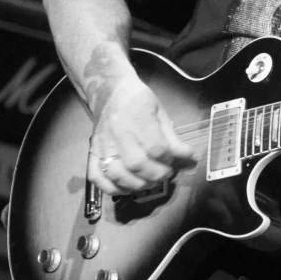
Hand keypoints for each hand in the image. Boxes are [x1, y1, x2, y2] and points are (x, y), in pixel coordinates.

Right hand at [86, 70, 195, 195]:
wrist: (110, 92)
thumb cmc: (138, 100)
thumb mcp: (160, 112)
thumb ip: (172, 137)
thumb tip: (188, 156)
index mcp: (138, 118)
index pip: (155, 147)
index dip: (167, 159)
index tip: (172, 160)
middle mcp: (118, 133)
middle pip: (136, 164)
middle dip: (155, 174)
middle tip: (165, 174)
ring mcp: (103, 144)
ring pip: (117, 174)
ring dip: (137, 184)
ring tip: (149, 181)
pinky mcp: (92, 152)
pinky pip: (97, 176)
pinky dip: (112, 187)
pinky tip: (127, 188)